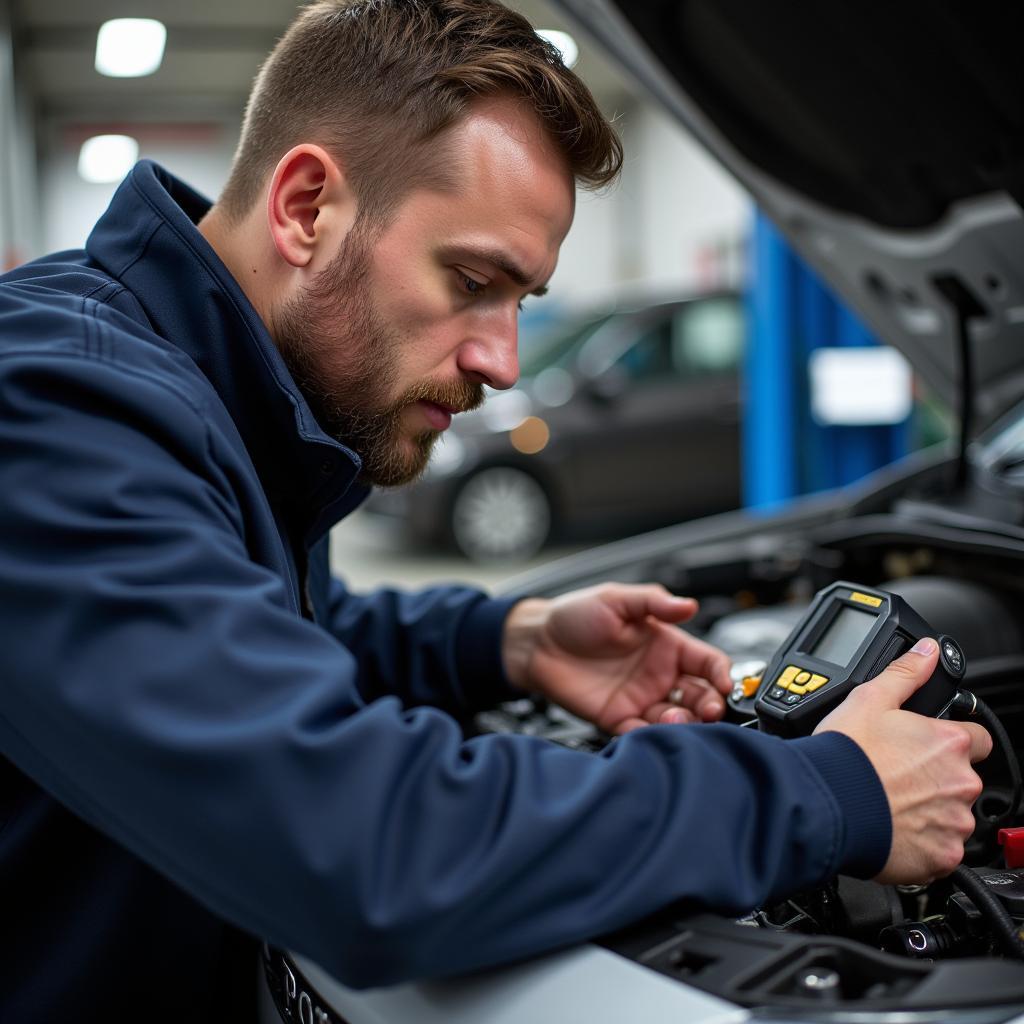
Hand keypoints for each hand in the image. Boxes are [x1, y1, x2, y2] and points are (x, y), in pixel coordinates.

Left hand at [502, 584, 732, 734]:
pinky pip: (642, 733)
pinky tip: (653, 730)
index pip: (707, 662)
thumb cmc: (575, 616)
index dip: (721, 674)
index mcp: (666, 644)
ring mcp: (640, 698)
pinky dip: (652, 736)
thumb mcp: (616, 599)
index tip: (726, 683)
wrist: (536, 642)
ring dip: (686, 722)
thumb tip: (688, 604)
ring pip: (677, 718)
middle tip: (708, 708)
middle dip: (710, 704)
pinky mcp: (618, 718)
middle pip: (700, 695)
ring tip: (677, 717)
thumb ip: (653, 603)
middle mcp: (659, 674)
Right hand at [814, 638, 991, 883]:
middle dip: (935, 777)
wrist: (826, 805)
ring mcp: (954, 821)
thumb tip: (926, 651)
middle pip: (961, 778)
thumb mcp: (869, 699)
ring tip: (890, 803)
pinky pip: (941, 850)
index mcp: (949, 742)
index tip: (927, 746)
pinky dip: (922, 843)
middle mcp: (961, 782)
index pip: (977, 738)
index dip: (951, 740)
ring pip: (952, 815)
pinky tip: (892, 829)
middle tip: (897, 775)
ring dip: (930, 811)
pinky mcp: (942, 856)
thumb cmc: (846, 754)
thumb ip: (905, 673)